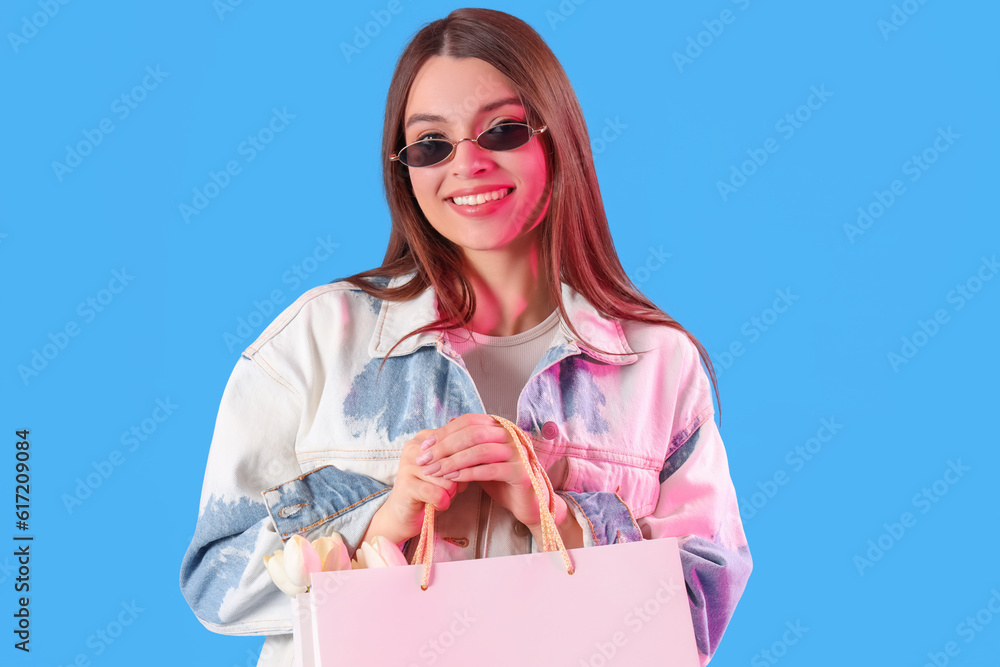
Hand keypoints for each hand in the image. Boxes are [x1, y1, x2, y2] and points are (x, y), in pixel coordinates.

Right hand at [364, 430, 467, 544]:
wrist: (405, 513)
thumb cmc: (432, 489)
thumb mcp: (450, 471)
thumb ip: (463, 461)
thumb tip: (475, 461)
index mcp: (426, 436)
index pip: (458, 442)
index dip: (466, 463)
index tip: (458, 474)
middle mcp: (414, 446)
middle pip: (454, 461)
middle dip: (458, 479)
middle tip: (449, 488)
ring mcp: (408, 464)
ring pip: (447, 479)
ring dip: (450, 493)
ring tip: (440, 495)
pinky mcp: (405, 484)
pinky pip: (437, 493)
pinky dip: (442, 502)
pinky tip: (437, 504)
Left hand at [415, 414, 545, 529]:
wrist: (528, 504)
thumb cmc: (502, 481)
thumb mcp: (481, 460)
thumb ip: (467, 445)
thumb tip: (443, 427)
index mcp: (501, 427)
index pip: (469, 421)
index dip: (445, 432)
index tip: (424, 446)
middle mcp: (512, 435)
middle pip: (472, 433)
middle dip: (444, 446)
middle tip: (424, 459)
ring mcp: (519, 453)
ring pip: (480, 450)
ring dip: (453, 461)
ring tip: (434, 471)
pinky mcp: (523, 473)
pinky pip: (490, 470)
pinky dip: (468, 473)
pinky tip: (452, 479)